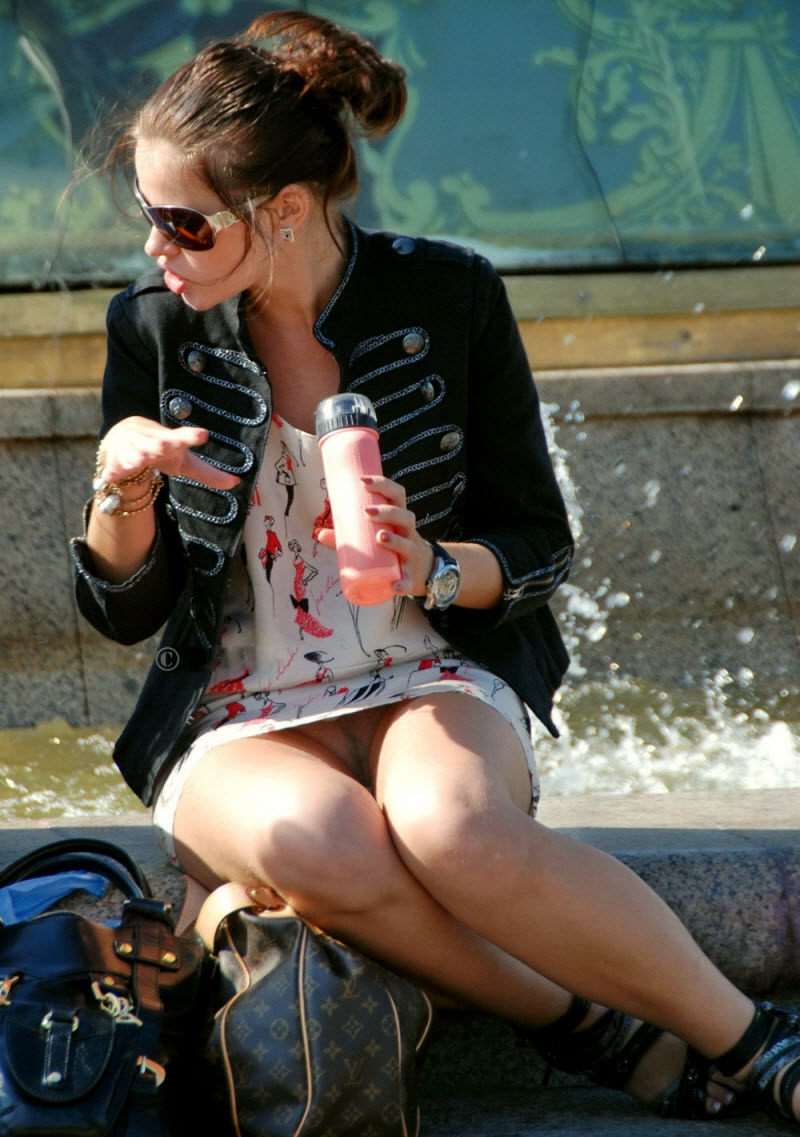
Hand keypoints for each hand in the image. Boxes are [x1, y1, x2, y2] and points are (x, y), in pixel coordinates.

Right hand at [97, 416, 239, 489]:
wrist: (122, 437)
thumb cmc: (161, 451)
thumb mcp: (184, 462)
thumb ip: (208, 473)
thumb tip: (236, 483)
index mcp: (171, 442)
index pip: (184, 438)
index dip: (192, 437)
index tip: (204, 435)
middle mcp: (152, 443)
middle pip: (158, 444)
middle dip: (161, 444)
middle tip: (167, 444)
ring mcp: (132, 452)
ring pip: (135, 455)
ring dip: (137, 457)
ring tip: (141, 459)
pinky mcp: (116, 463)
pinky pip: (114, 470)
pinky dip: (111, 473)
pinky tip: (109, 477)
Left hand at [316, 474, 432, 596]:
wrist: (422, 572)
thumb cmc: (391, 548)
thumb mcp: (373, 537)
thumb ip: (348, 536)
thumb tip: (319, 533)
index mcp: (398, 519)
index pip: (397, 495)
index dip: (384, 485)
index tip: (363, 481)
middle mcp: (408, 533)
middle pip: (405, 517)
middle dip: (387, 512)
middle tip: (367, 512)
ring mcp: (412, 555)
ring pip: (408, 544)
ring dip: (396, 540)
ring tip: (380, 537)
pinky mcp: (411, 577)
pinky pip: (409, 581)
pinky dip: (402, 584)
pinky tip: (394, 586)